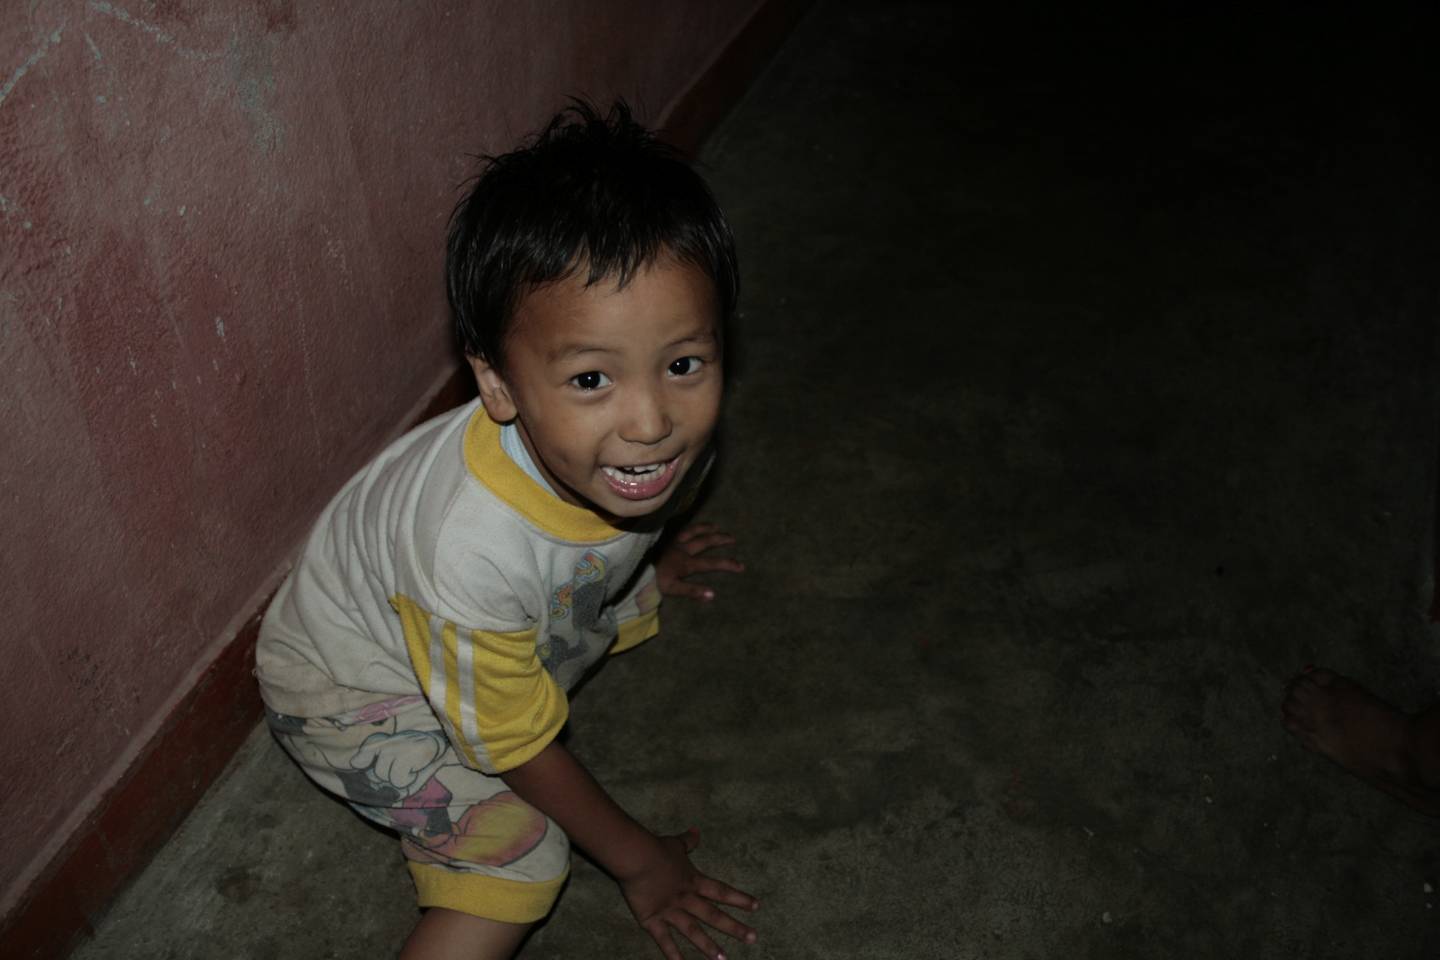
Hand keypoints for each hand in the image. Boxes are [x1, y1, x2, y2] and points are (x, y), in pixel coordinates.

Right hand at [620, 828, 758, 959]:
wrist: (637, 857)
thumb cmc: (656, 848)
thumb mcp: (676, 844)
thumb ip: (688, 841)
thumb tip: (697, 830)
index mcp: (693, 881)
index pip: (721, 891)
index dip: (739, 899)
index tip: (757, 907)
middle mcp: (686, 898)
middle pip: (713, 915)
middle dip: (734, 927)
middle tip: (752, 938)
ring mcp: (671, 911)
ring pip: (694, 931)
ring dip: (709, 946)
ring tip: (723, 959)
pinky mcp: (652, 920)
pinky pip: (664, 940)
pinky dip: (672, 954)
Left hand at [655, 523, 744, 600]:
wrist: (634, 570)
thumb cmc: (653, 581)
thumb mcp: (673, 589)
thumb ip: (693, 591)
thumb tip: (713, 594)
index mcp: (686, 562)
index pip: (711, 563)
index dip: (727, 564)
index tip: (741, 566)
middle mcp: (682, 549)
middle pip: (705, 541)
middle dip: (720, 539)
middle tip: (733, 538)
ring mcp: (673, 542)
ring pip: (692, 531)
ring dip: (706, 528)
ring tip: (716, 526)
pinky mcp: (664, 539)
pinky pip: (680, 529)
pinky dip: (690, 526)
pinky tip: (692, 525)